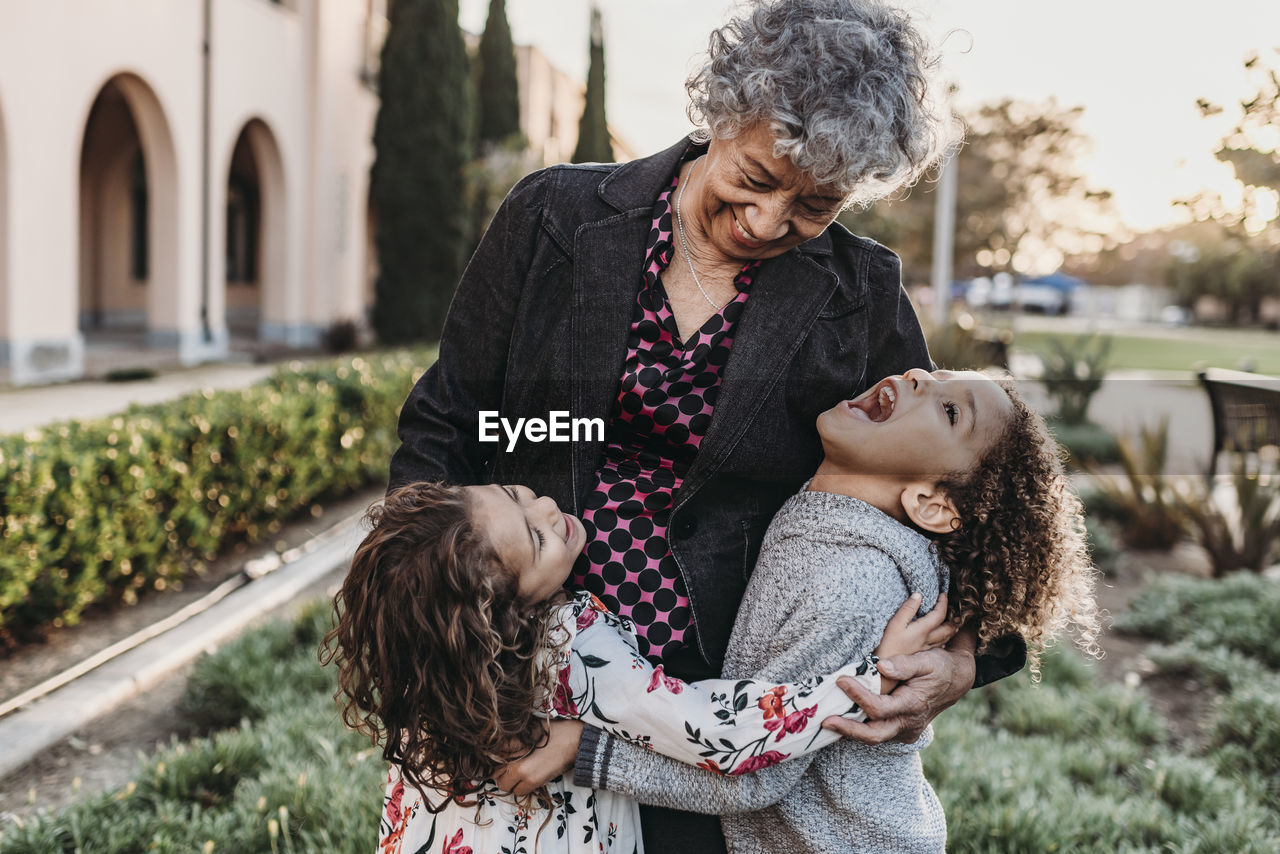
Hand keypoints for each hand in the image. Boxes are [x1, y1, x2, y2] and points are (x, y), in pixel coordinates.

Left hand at [492, 721, 583, 796]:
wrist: (575, 740)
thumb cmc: (554, 730)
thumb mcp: (530, 727)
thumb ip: (513, 737)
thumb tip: (497, 742)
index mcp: (513, 742)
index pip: (491, 754)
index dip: (492, 756)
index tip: (497, 756)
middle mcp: (515, 758)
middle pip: (494, 772)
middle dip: (499, 770)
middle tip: (508, 764)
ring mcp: (524, 772)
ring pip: (504, 785)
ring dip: (508, 780)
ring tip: (516, 772)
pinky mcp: (534, 782)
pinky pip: (518, 791)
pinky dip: (519, 787)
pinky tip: (526, 778)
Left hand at [823, 626, 976, 744]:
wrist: (956, 680)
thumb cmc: (940, 666)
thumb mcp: (927, 660)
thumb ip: (904, 664)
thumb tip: (880, 666)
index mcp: (913, 705)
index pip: (879, 708)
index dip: (858, 695)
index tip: (841, 680)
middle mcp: (909, 724)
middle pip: (874, 735)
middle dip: (848, 730)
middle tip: (824, 720)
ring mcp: (906, 731)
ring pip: (874, 737)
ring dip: (851, 731)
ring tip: (828, 720)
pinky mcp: (902, 732)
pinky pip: (878, 733)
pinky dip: (861, 727)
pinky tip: (845, 717)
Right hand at [875, 593, 955, 676]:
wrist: (884, 671)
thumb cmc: (886, 646)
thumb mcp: (894, 624)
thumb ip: (907, 609)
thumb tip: (918, 595)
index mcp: (923, 630)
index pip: (939, 614)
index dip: (943, 603)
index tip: (943, 594)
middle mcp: (927, 640)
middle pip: (947, 629)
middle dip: (953, 619)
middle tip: (956, 611)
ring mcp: (925, 649)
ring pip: (945, 639)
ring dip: (951, 630)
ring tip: (954, 624)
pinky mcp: (921, 656)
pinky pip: (938, 647)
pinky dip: (943, 640)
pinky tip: (941, 641)